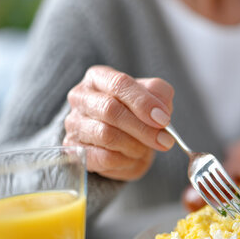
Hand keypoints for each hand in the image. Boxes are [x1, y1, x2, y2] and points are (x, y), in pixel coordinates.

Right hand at [64, 65, 174, 180]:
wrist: (123, 142)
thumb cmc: (138, 114)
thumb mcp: (154, 97)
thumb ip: (160, 93)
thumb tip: (161, 110)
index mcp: (99, 78)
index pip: (119, 84)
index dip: (144, 103)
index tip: (164, 119)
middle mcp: (81, 97)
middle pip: (110, 110)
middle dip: (143, 128)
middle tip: (165, 140)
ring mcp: (74, 124)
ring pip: (106, 135)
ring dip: (134, 145)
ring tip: (145, 148)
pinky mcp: (74, 150)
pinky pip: (103, 157)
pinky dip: (124, 160)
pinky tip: (131, 157)